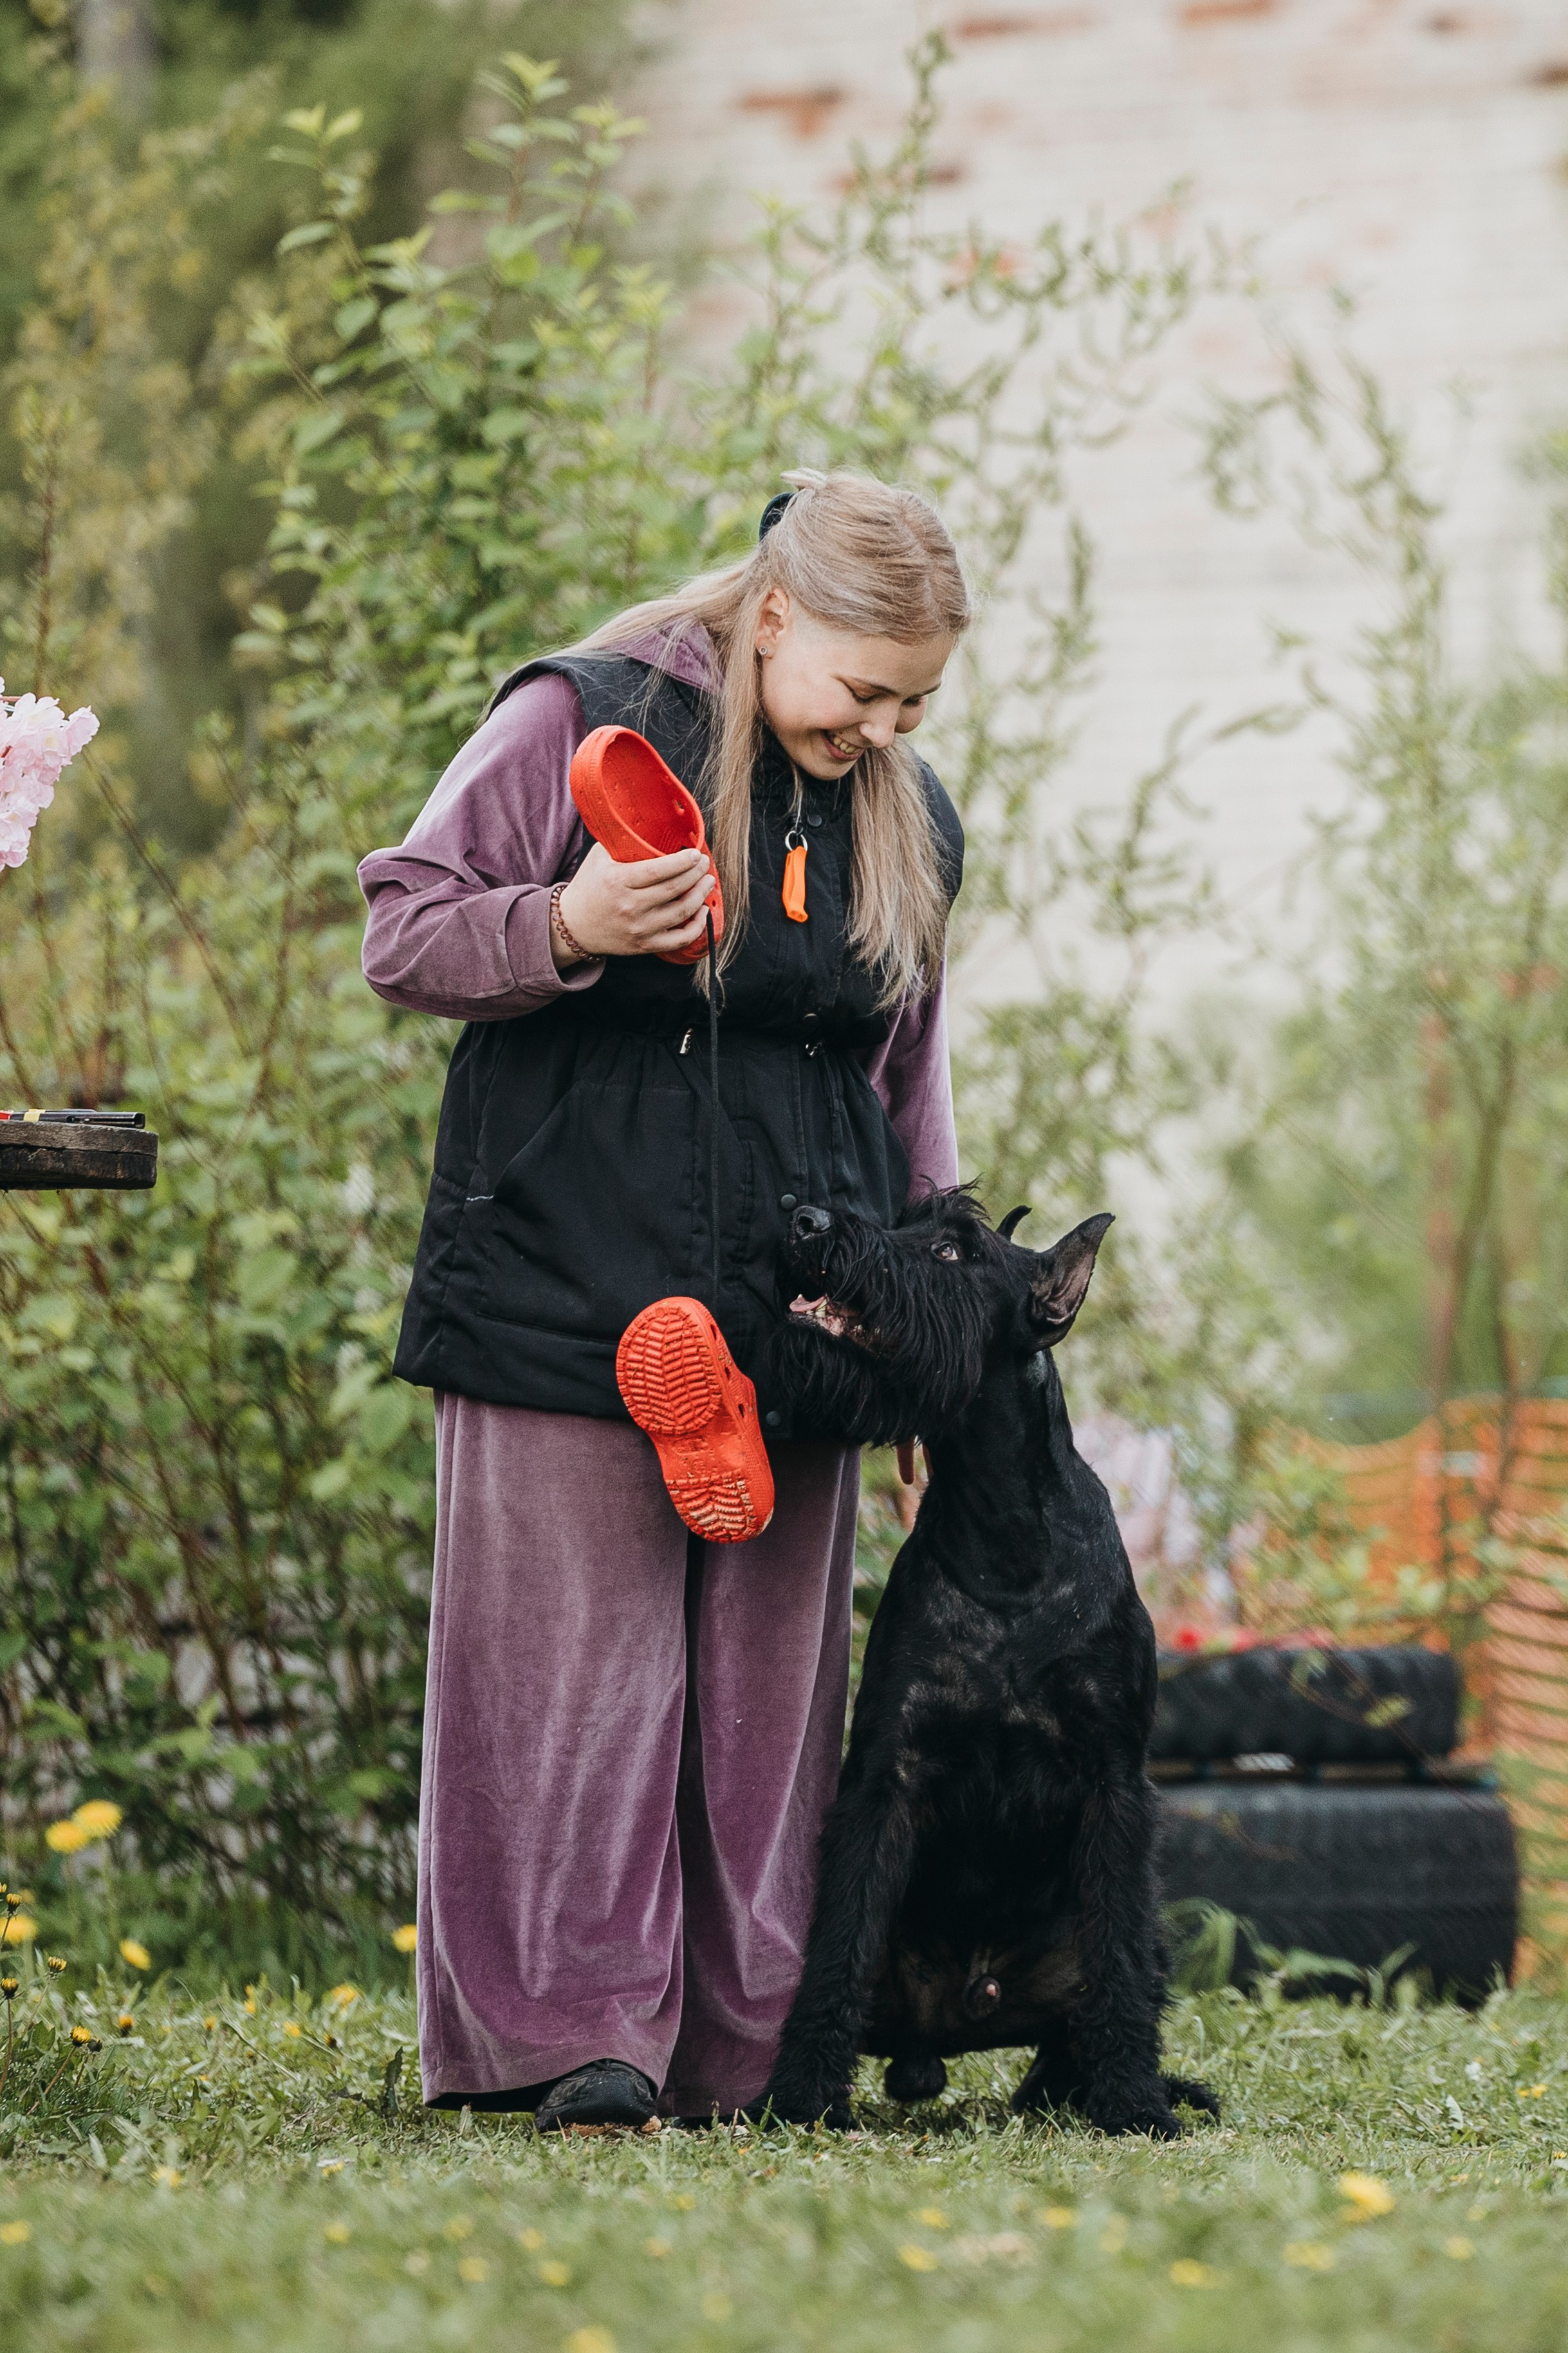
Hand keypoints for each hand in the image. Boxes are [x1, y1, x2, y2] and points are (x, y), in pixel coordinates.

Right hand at [551, 841, 715, 966]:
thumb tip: (648, 822)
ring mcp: (639, 929)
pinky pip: (679, 940)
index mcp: (618, 881)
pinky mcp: (645, 946)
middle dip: (696, 874)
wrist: (573, 926)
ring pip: (682, 912)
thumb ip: (622, 842)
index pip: (658, 870)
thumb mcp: (598, 858)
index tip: (696, 854)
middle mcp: (630, 907)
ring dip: (701, 895)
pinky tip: (702, 911)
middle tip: (705, 863)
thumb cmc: (589, 887)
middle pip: (675, 889)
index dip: (683, 861)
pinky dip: (696, 926)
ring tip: (707, 881)